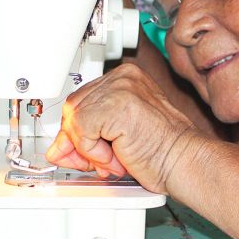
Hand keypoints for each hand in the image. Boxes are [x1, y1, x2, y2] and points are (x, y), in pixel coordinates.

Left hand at [45, 63, 200, 193]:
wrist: (183, 161)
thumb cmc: (161, 152)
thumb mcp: (115, 140)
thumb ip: (85, 137)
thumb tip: (55, 149)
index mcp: (125, 78)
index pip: (81, 100)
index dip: (77, 131)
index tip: (84, 151)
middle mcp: (122, 77)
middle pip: (73, 108)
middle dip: (78, 142)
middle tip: (101, 160)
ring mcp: (120, 88)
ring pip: (75, 119)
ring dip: (89, 149)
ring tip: (116, 158)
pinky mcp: (115, 104)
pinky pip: (82, 130)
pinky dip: (93, 151)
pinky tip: (117, 156)